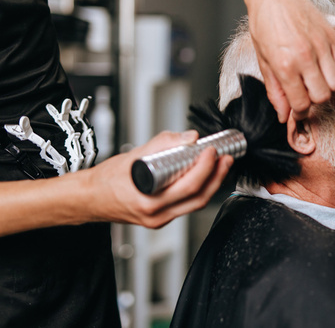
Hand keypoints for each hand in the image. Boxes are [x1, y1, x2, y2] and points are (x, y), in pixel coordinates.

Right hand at [84, 131, 231, 228]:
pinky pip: (186, 205)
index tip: (211, 150)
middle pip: (198, 198)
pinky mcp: (162, 218)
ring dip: (212, 183)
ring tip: (220, 165)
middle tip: (225, 157)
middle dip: (216, 176)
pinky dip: (199, 190)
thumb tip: (190, 137)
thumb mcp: (133, 155)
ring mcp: (160, 219)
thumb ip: (164, 144)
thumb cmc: (105, 180)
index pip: (188, 187)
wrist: (88, 199)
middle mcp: (157, 215)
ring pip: (195, 204)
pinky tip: (205, 176)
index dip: (205, 168)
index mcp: (148, 201)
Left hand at [243, 0, 334, 121]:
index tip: (296, 110)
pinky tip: (324, 65)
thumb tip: (283, 114)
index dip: (298, 112)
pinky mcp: (332, 37)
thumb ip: (275, 89)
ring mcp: (322, 46)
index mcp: (285, 64)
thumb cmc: (264, 23)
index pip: (301, 103)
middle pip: (322, 96)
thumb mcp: (263, 59)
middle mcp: (306, 57)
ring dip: (327, 86)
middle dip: (313, 100)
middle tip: (305, 92)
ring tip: (315, 78)